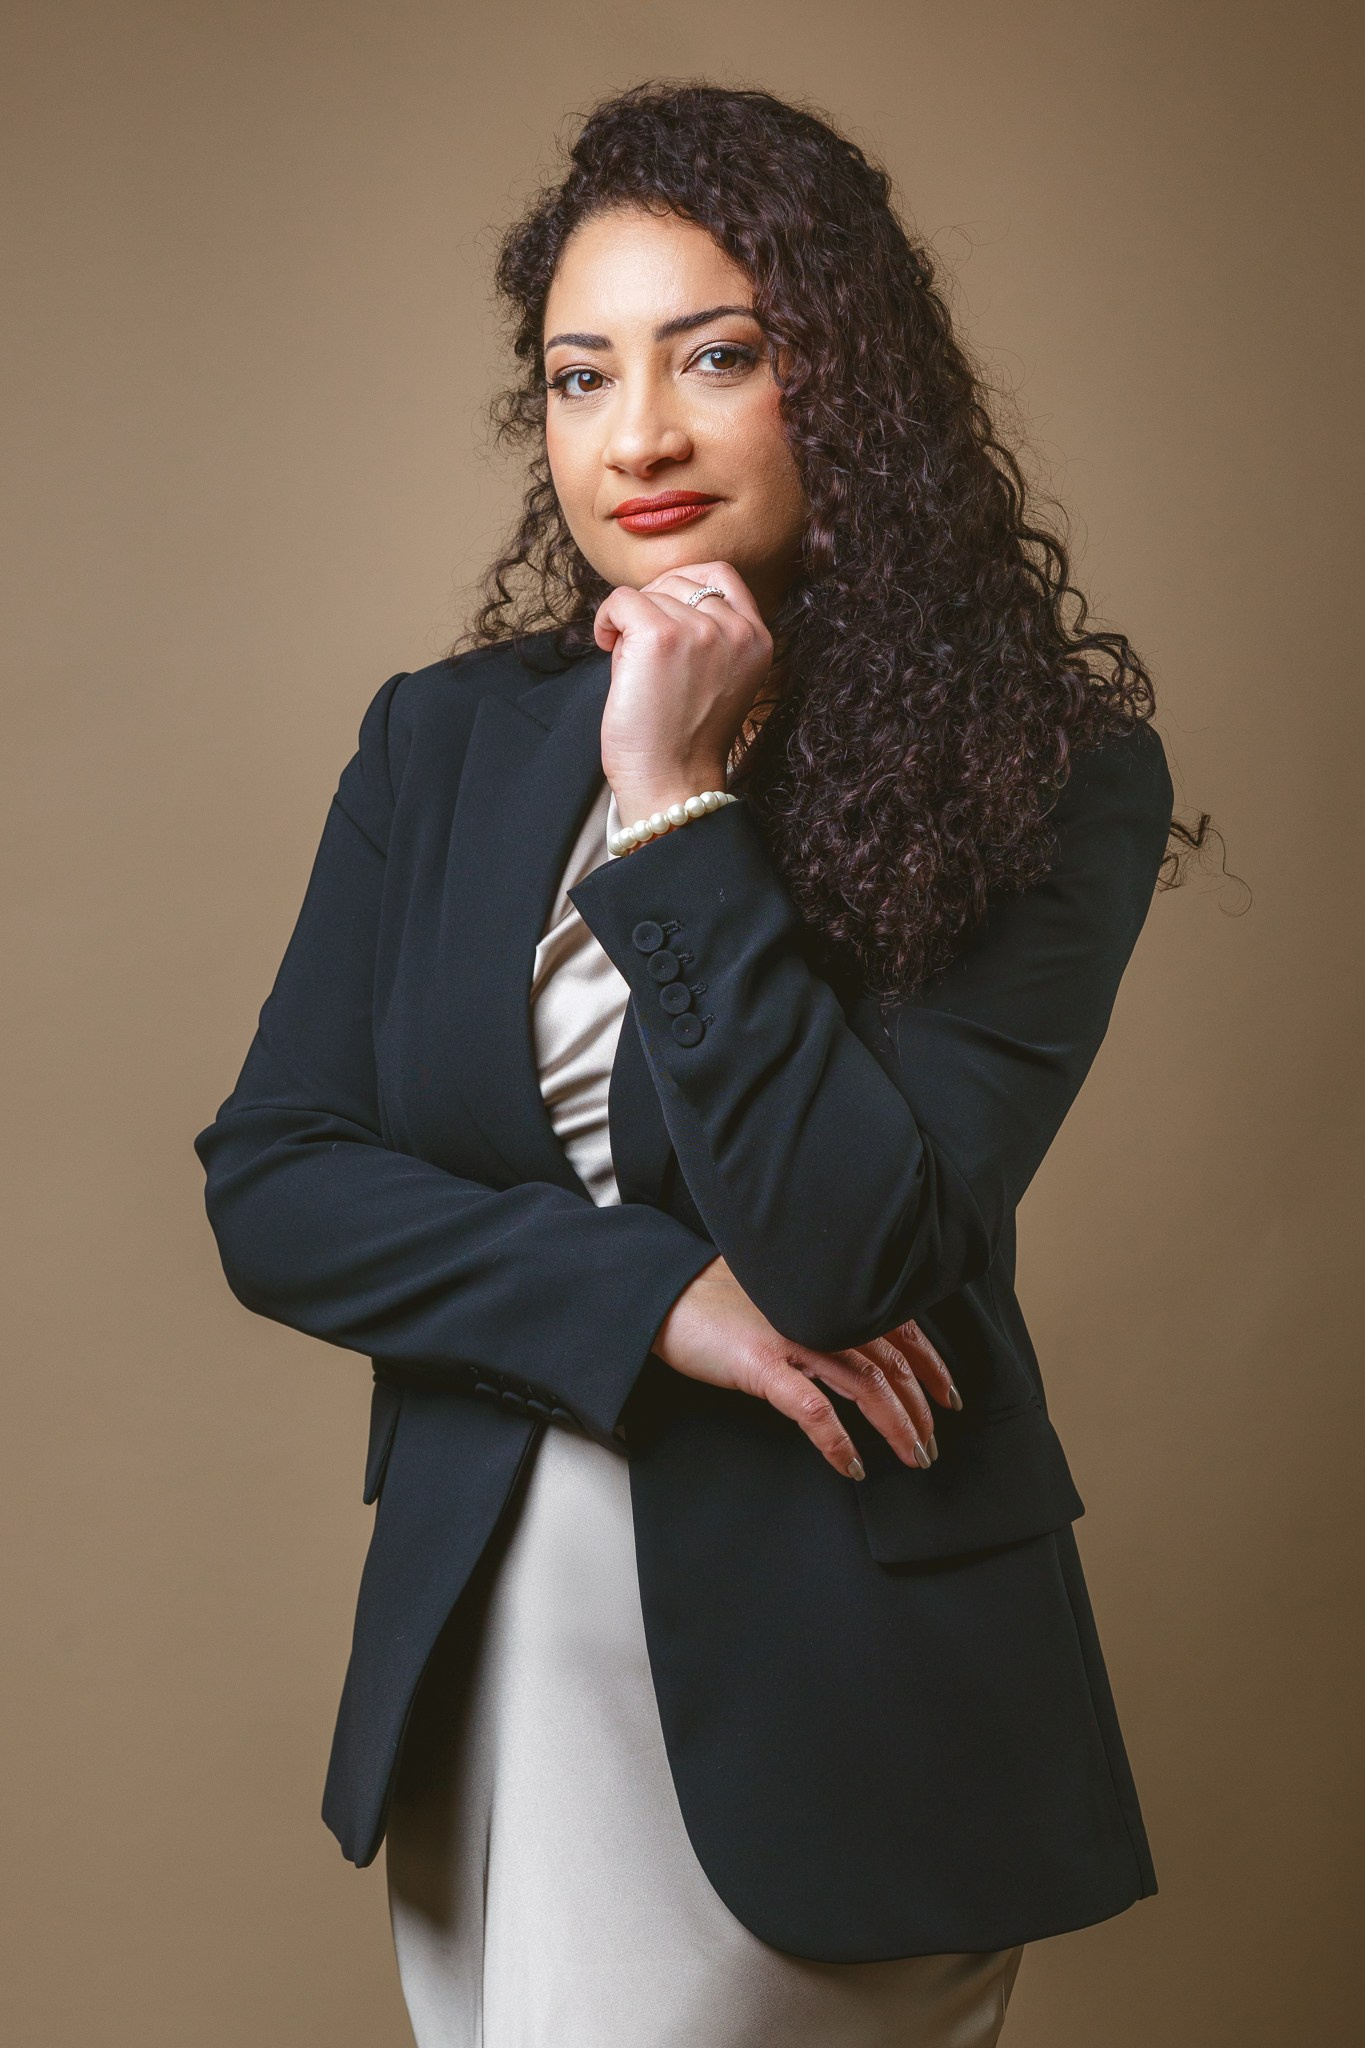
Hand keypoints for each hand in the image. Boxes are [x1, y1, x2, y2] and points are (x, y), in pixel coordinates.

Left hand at [594, 561, 773, 824]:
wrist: (672, 784)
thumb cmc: (683, 740)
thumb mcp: (718, 678)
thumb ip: (708, 634)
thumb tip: (660, 591)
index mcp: (758, 639)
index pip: (722, 575)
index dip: (683, 585)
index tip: (662, 613)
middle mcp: (736, 630)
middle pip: (680, 581)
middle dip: (653, 607)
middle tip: (641, 652)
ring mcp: (701, 630)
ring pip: (649, 593)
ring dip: (630, 623)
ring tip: (633, 665)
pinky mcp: (661, 636)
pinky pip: (621, 600)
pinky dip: (606, 619)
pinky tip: (606, 647)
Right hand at [650, 1256, 961, 1479]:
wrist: (663, 1293)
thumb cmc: (717, 1297)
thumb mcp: (782, 1295)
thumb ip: (821, 1312)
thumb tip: (859, 1345)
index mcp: (831, 1296)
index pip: (901, 1330)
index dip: (932, 1366)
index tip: (948, 1397)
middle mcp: (821, 1313)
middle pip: (892, 1364)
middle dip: (920, 1409)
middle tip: (931, 1444)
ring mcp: (792, 1338)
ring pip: (867, 1386)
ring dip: (896, 1427)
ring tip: (911, 1457)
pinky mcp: (761, 1365)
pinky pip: (814, 1410)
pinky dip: (839, 1442)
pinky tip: (851, 1464)